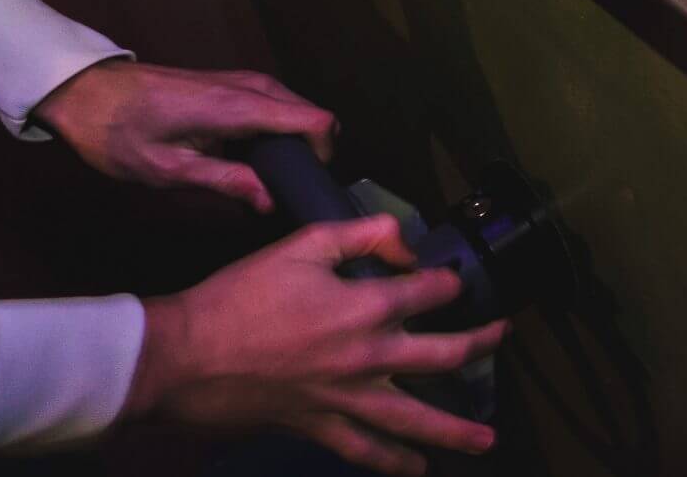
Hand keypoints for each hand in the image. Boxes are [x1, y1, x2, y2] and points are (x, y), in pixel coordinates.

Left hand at [34, 61, 334, 211]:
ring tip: (270, 179)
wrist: (86, 91)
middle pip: (310, 112)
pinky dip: (276, 128)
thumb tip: (269, 200)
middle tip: (287, 190)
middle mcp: (248, 86)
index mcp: (238, 107)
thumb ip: (226, 182)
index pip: (314, 120)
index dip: (324, 154)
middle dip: (312, 150)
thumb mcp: (169, 170)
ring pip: (293, 106)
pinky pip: (272, 103)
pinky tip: (251, 158)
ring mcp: (240, 79)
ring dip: (293, 139)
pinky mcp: (229, 82)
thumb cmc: (119, 132)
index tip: (307, 185)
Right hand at [127, 214, 505, 474]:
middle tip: (502, 339)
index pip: (429, 293)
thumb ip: (361, 234)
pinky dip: (391, 463)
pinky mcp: (318, 427)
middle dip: (479, 345)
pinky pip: (364, 450)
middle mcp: (368, 357)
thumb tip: (404, 241)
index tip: (456, 279)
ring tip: (486, 440)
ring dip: (454, 431)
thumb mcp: (302, 244)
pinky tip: (414, 470)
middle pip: (442, 356)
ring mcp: (346, 399)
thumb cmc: (240, 297)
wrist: (184, 357)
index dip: (448, 281)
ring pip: (414, 419)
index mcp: (365, 307)